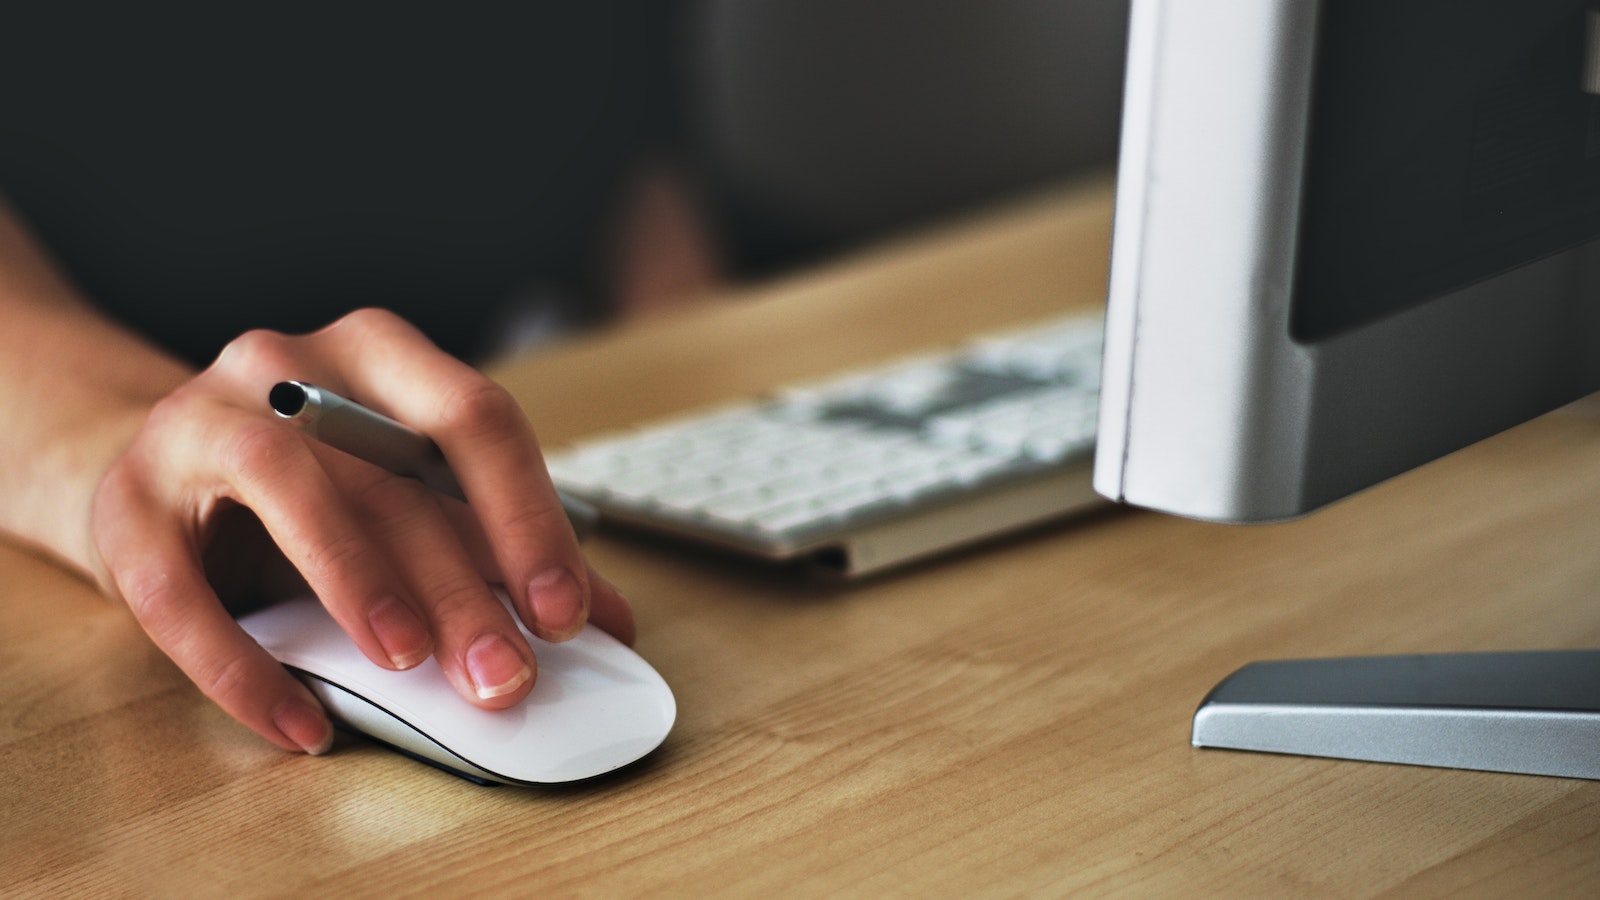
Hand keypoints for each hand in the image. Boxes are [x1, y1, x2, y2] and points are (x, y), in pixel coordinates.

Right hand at [90, 308, 632, 754]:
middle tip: (505, 673)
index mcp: (378, 355)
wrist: (155, 471)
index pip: (474, 417)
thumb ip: (499, 548)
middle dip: (460, 584)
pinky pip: (178, 591)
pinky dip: (244, 667)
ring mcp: (196, 423)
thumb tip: (610, 621)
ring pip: (286, 486)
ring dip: (357, 580)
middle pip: (390, 471)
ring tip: (408, 662)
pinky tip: (302, 724)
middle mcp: (286, 366)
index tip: (567, 612)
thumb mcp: (408, 498)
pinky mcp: (124, 505)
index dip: (527, 517)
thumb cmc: (310, 486)